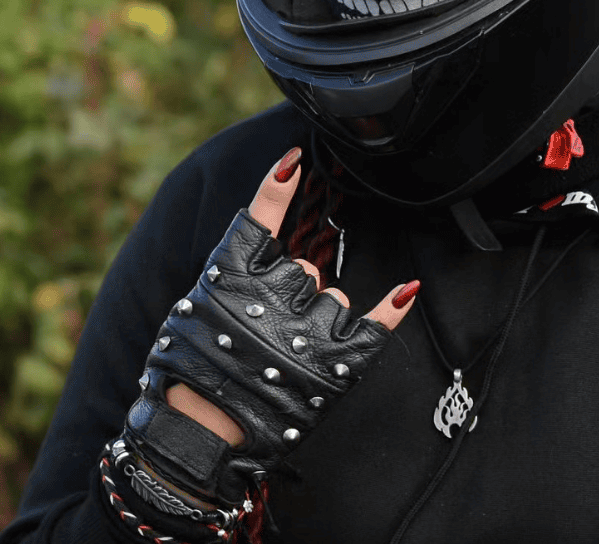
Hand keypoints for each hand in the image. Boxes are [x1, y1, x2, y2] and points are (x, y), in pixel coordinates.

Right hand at [117, 147, 418, 516]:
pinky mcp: (333, 364)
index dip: (276, 189)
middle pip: (305, 268)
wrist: (197, 437)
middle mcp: (271, 296)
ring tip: (286, 355)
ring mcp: (305, 329)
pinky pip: (372, 326)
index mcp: (230, 278)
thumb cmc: (191, 370)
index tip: (294, 160)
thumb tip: (264, 242)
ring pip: (332, 296)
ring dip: (316, 319)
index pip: (259, 221)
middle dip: (292, 294)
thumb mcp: (196, 306)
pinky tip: (407, 288)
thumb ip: (231, 273)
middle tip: (267, 332)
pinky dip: (391, 309)